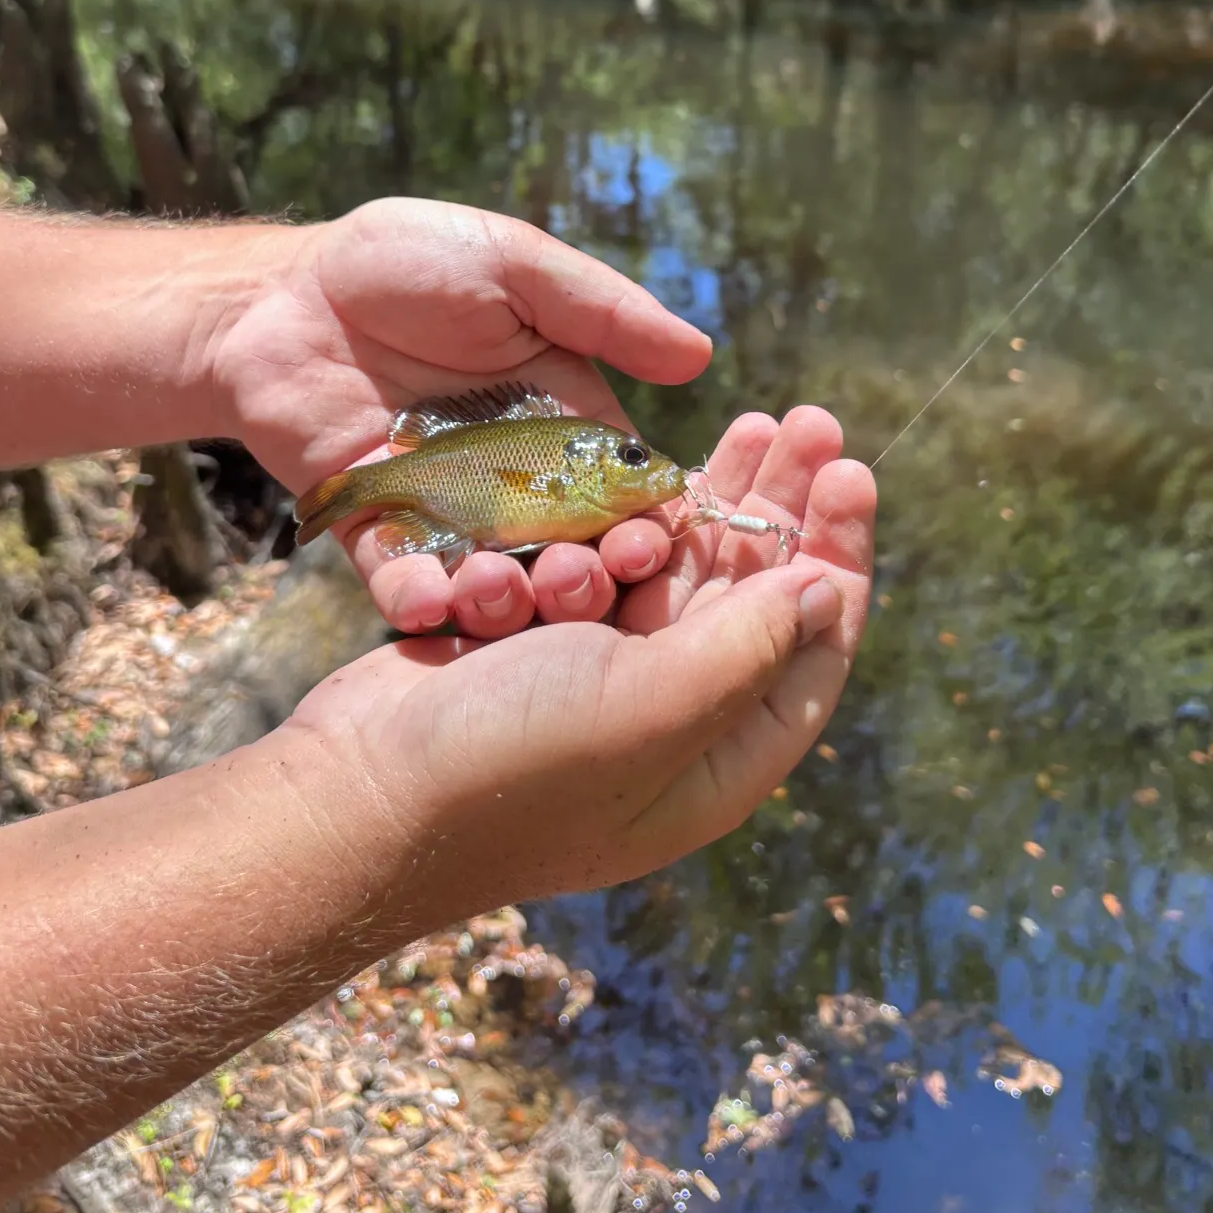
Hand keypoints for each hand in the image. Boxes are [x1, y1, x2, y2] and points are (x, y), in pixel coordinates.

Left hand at [211, 198, 712, 633]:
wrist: (280, 292)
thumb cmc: (406, 265)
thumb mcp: (514, 267)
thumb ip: (602, 313)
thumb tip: (702, 354)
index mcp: (563, 425)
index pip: (622, 493)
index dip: (644, 526)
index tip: (650, 545)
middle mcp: (515, 483)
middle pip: (567, 554)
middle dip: (582, 580)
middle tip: (577, 581)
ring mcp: (446, 515)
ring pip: (493, 581)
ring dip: (506, 602)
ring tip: (499, 591)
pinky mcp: (377, 533)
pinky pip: (402, 582)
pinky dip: (417, 602)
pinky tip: (428, 602)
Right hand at [284, 404, 874, 909]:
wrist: (359, 791)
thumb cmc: (511, 764)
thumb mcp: (650, 709)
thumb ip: (747, 648)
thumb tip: (826, 589)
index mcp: (719, 759)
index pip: (813, 653)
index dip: (840, 559)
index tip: (853, 473)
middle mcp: (675, 719)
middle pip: (756, 600)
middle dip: (785, 509)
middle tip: (809, 422)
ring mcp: (608, 680)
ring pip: (686, 574)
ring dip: (719, 500)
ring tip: (756, 421)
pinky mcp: (547, 643)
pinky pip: (613, 569)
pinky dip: (635, 520)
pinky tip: (661, 466)